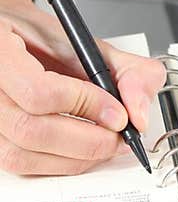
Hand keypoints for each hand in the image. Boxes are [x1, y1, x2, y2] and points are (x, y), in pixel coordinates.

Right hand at [0, 0, 166, 175]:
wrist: (8, 37)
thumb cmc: (40, 39)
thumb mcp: (86, 41)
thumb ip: (124, 69)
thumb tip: (140, 113)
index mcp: (1, 50)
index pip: (39, 91)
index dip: (84, 105)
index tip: (118, 113)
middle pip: (29, 130)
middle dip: (86, 140)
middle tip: (120, 136)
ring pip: (21, 155)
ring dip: (74, 158)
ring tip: (105, 144)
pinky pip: (20, 164)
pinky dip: (57, 163)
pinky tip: (80, 151)